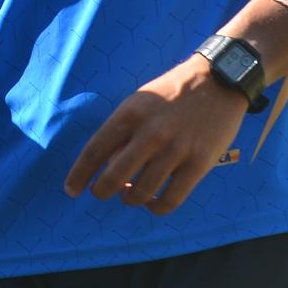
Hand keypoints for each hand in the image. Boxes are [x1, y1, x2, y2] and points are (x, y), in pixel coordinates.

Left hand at [63, 56, 248, 215]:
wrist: (217, 80)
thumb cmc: (172, 92)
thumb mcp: (140, 101)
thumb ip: (123, 130)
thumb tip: (104, 165)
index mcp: (130, 114)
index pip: (95, 150)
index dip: (79, 174)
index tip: (70, 190)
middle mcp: (150, 133)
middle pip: (113, 176)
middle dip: (100, 191)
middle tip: (99, 193)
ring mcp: (175, 150)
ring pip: (140, 192)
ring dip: (130, 198)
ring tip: (129, 194)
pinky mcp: (199, 164)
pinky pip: (170, 200)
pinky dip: (156, 207)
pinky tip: (152, 201)